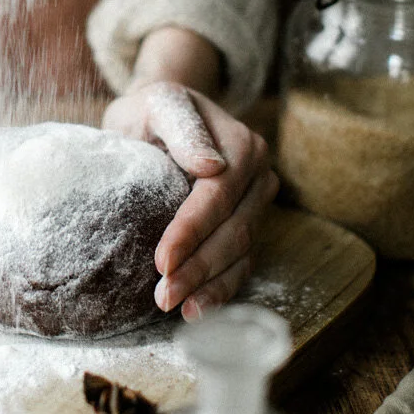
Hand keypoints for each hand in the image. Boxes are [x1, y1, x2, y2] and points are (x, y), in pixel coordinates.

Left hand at [102, 28, 277, 321]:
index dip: (191, 232)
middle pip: (233, 232)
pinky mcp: (248, 225)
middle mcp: (259, 177)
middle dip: (198, 268)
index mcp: (244, 147)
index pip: (217, 198)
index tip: (161, 261)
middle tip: (163, 297)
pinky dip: (221, 290)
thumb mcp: (160, 102)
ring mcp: (257, 205)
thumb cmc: (153, 109)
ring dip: (210, 286)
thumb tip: (210, 165)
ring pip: (241, 254)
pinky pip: (241, 264)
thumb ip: (182, 127)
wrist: (162, 115)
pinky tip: (196, 311)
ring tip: (177, 309)